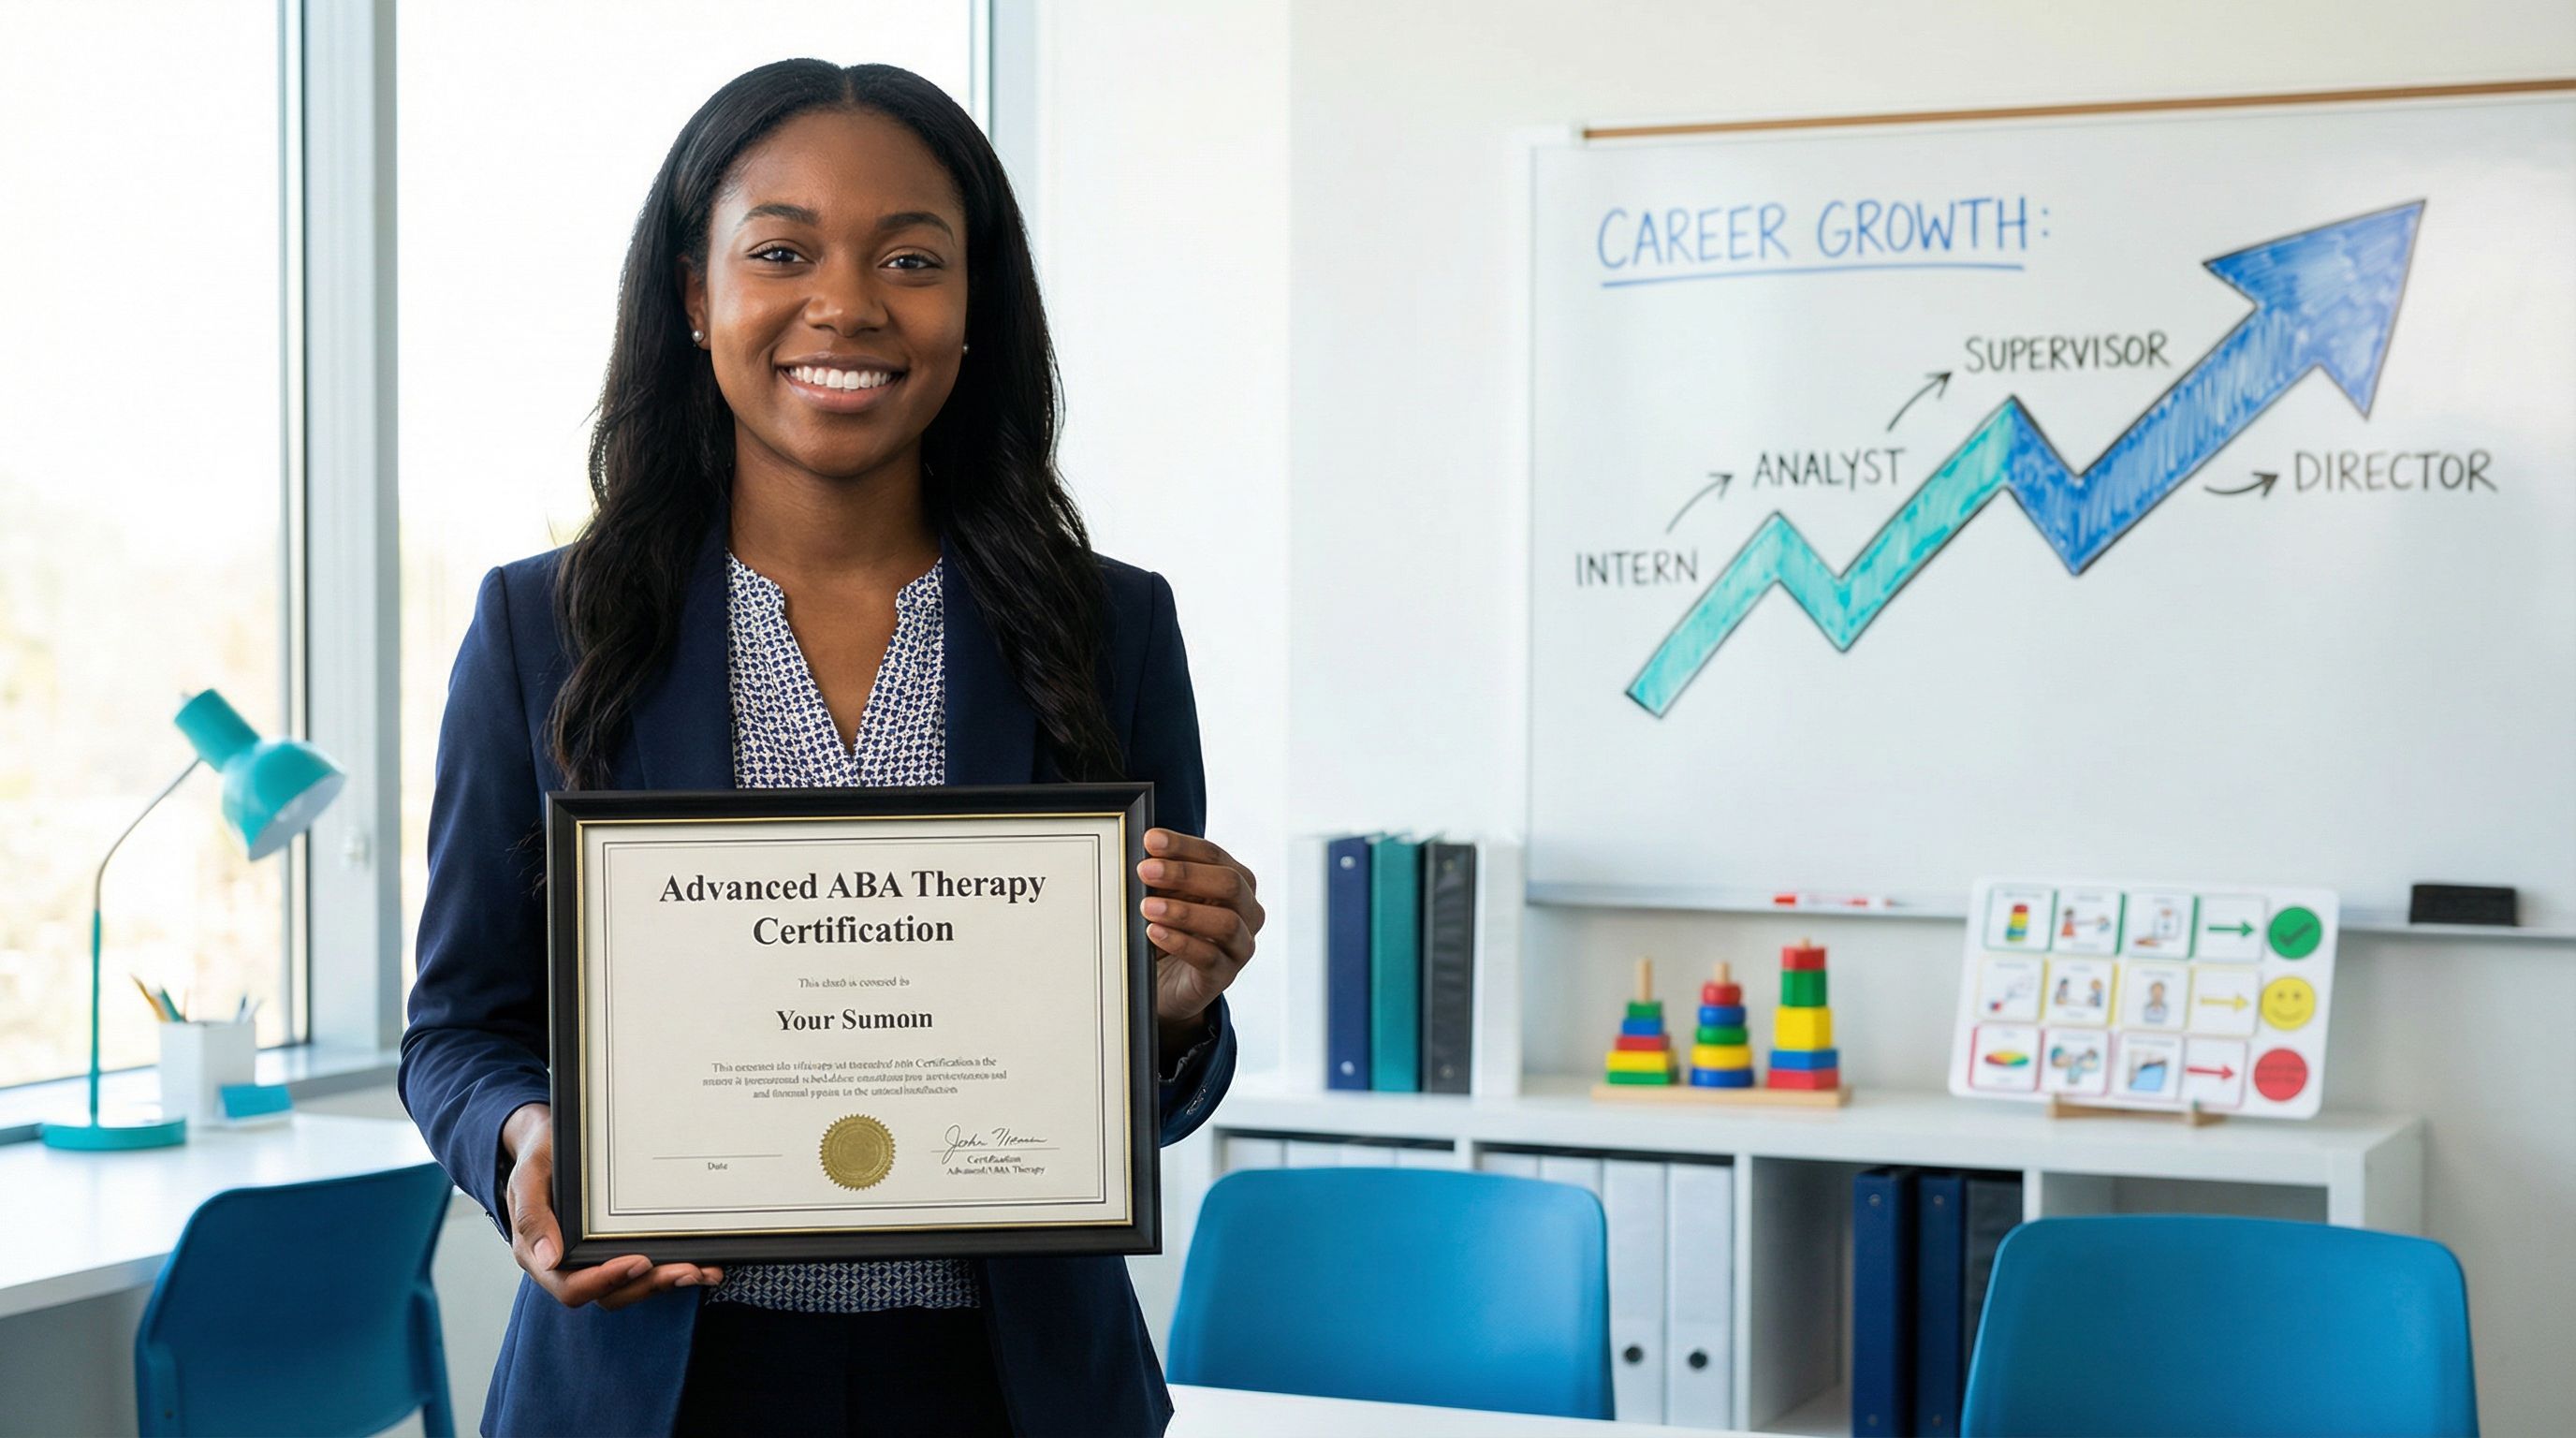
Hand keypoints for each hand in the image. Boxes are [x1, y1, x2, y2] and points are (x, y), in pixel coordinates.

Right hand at [500, 1102, 721, 1310]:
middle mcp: (568, 1265)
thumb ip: (532, 1215)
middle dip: (648, 1285)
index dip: (605, 1281)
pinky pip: (643, 1269)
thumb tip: (549, 1259)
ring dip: (666, 1282)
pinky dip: (672, 1269)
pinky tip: (704, 1264)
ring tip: (700, 1270)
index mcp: (540, 1255)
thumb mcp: (528, 1176)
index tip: (638, 1263)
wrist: (550, 1137)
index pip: (571, 1286)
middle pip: (608, 1293)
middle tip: (685, 1270)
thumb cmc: (540, 1155)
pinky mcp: (616, 1248)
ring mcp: (594, 1259)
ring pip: (630, 1286)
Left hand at [1137, 828, 1262, 1039]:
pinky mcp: (1224, 976)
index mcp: (1236, 884)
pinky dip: (1181, 942)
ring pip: (1226, 922)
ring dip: (1183, 911)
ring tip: (1147, 906)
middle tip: (1145, 870)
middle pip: (1230, 883)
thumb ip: (1162, 878)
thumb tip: (1143, 854)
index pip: (1215, 856)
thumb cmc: (1171, 930)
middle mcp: (1247, 912)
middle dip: (1185, 873)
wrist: (1167, 984)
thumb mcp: (1166, 898)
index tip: (1151, 840)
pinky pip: (1210, 958)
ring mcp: (1239, 946)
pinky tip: (1154, 933)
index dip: (1183, 846)